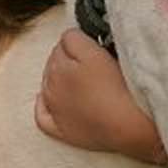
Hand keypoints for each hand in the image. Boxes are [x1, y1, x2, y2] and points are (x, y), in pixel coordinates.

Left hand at [35, 28, 166, 163]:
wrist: (127, 125)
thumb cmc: (118, 87)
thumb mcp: (98, 52)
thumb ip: (76, 39)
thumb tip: (69, 38)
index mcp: (63, 61)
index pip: (66, 40)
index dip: (82, 41)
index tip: (95, 47)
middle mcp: (53, 82)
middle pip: (55, 59)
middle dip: (69, 58)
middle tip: (92, 65)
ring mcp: (54, 107)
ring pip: (46, 82)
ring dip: (58, 78)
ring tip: (81, 82)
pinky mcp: (59, 129)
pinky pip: (41, 114)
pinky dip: (43, 105)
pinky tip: (49, 101)